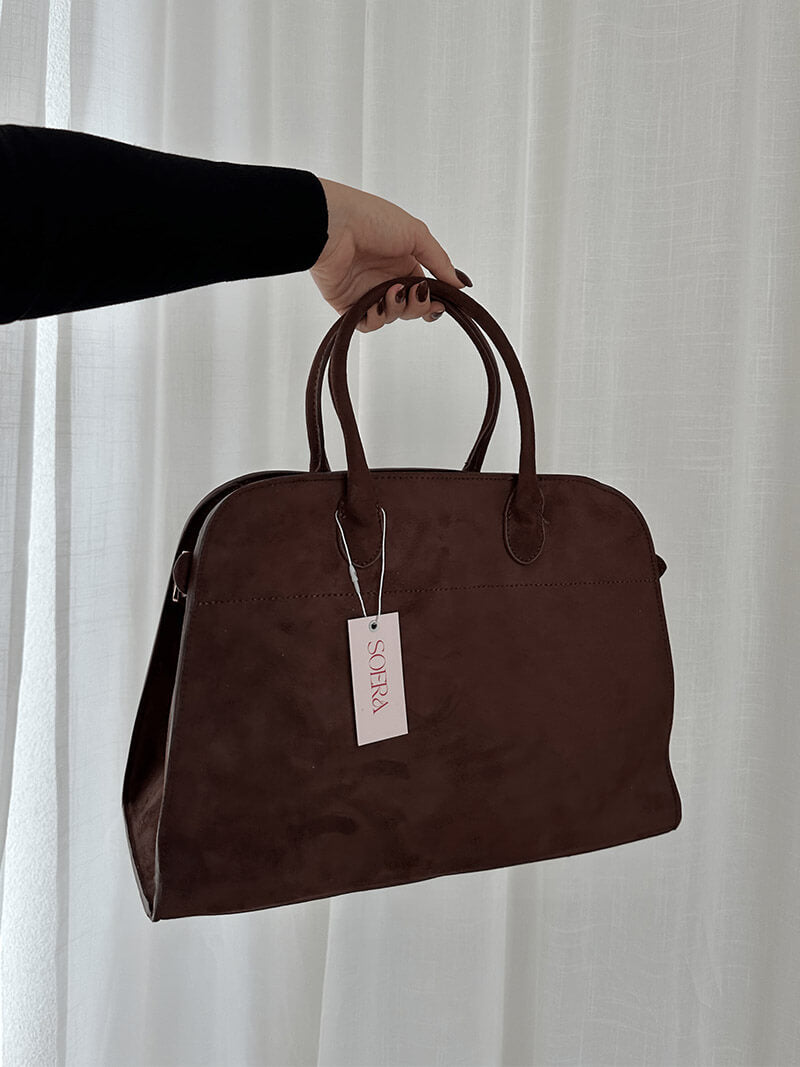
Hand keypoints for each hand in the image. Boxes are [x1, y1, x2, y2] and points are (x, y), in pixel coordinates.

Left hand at [310, 177, 471, 332]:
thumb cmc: (371, 219)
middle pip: (411, 307)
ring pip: (391, 317)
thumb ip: (440, 261)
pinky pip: (368, 323)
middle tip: (416, 295)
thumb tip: (461, 284)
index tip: (440, 303)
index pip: (424, 289)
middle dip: (418, 306)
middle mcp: (386, 277)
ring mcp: (366, 291)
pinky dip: (376, 319)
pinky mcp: (348, 304)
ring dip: (397, 308)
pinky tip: (376, 304)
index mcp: (403, 260)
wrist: (333, 224)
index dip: (433, 299)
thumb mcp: (416, 234)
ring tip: (391, 291)